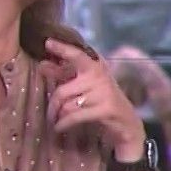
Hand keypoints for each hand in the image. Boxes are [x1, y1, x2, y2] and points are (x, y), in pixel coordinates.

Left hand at [45, 40, 145, 158]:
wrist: (128, 124)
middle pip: (63, 90)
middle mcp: (100, 76)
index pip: (77, 55)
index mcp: (96, 67)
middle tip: (50, 113)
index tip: (47, 43)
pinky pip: (75, 116)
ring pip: (68, 105)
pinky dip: (64, 123)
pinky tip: (59, 128)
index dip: (62, 48)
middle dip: (53, 104)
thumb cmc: (103, 102)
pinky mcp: (106, 109)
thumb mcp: (85, 85)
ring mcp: (104, 92)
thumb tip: (42, 65)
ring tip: (57, 121)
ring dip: (59, 116)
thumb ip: (65, 74)